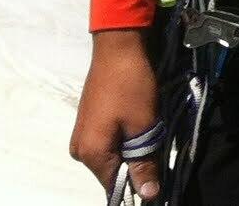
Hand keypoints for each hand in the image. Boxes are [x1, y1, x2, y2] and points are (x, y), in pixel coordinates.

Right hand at [71, 29, 160, 198]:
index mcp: (91, 155)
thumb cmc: (131, 85)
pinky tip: (139, 123)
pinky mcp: (89, 124)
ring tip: (148, 129)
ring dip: (133, 150)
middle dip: (137, 165)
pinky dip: (126, 139)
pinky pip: (109, 143)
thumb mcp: (143, 126)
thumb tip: (149, 196)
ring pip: (113, 157)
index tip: (159, 177)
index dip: (138, 186)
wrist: (118, 47)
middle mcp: (80, 151)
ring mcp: (82, 136)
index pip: (115, 187)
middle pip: (113, 173)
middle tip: (157, 145)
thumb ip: (144, 164)